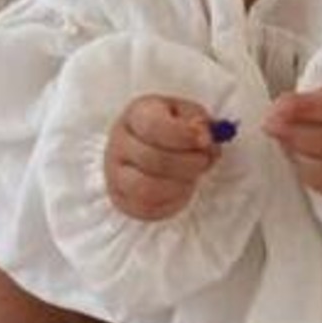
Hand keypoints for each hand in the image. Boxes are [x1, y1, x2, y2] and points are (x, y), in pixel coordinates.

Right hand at [105, 95, 218, 220]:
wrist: (156, 151)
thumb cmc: (176, 131)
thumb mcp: (191, 117)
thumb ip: (200, 124)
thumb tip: (204, 135)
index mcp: (137, 114)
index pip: (152, 125)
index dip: (183, 135)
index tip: (206, 140)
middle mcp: (119, 142)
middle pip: (150, 158)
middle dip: (186, 163)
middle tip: (204, 161)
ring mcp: (115, 172)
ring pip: (145, 188)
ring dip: (178, 185)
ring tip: (191, 177)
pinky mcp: (120, 198)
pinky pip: (146, 208)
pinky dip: (171, 202)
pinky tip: (181, 189)